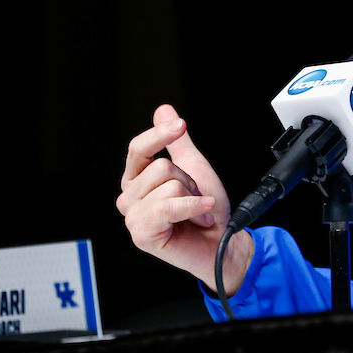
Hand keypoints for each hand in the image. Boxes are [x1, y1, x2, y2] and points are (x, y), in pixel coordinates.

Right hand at [116, 104, 252, 294]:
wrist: (221, 242)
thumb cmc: (206, 209)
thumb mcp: (194, 167)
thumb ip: (177, 142)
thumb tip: (163, 110)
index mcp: (138, 179)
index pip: (138, 148)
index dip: (159, 134)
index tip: (180, 125)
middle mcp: (130, 197)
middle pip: (161, 167)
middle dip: (189, 180)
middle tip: (196, 198)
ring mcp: (133, 216)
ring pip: (169, 185)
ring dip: (193, 198)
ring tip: (196, 212)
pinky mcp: (142, 234)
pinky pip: (168, 206)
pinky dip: (193, 207)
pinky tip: (202, 215)